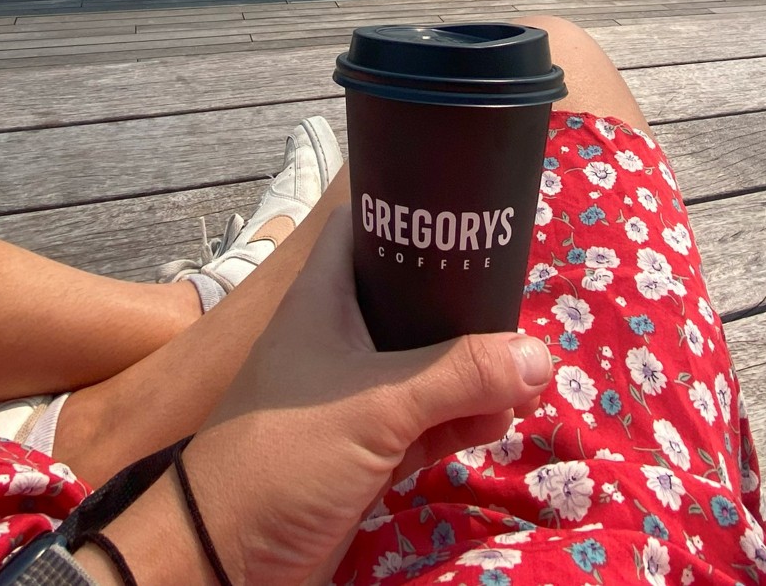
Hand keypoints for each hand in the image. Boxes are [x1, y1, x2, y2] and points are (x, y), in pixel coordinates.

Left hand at [95, 189, 551, 585]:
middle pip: (418, 301)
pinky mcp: (370, 449)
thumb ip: (458, 376)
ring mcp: (357, 395)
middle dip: (471, 312)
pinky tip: (500, 421)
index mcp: (325, 299)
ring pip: (432, 367)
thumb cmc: (281, 456)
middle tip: (521, 319)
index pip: (371, 227)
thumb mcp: (375, 405)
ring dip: (478, 374)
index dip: (417, 215)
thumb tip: (539, 355)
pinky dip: (465, 420)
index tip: (477, 217)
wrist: (226, 557)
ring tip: (527, 383)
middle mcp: (342, 338)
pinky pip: (432, 421)